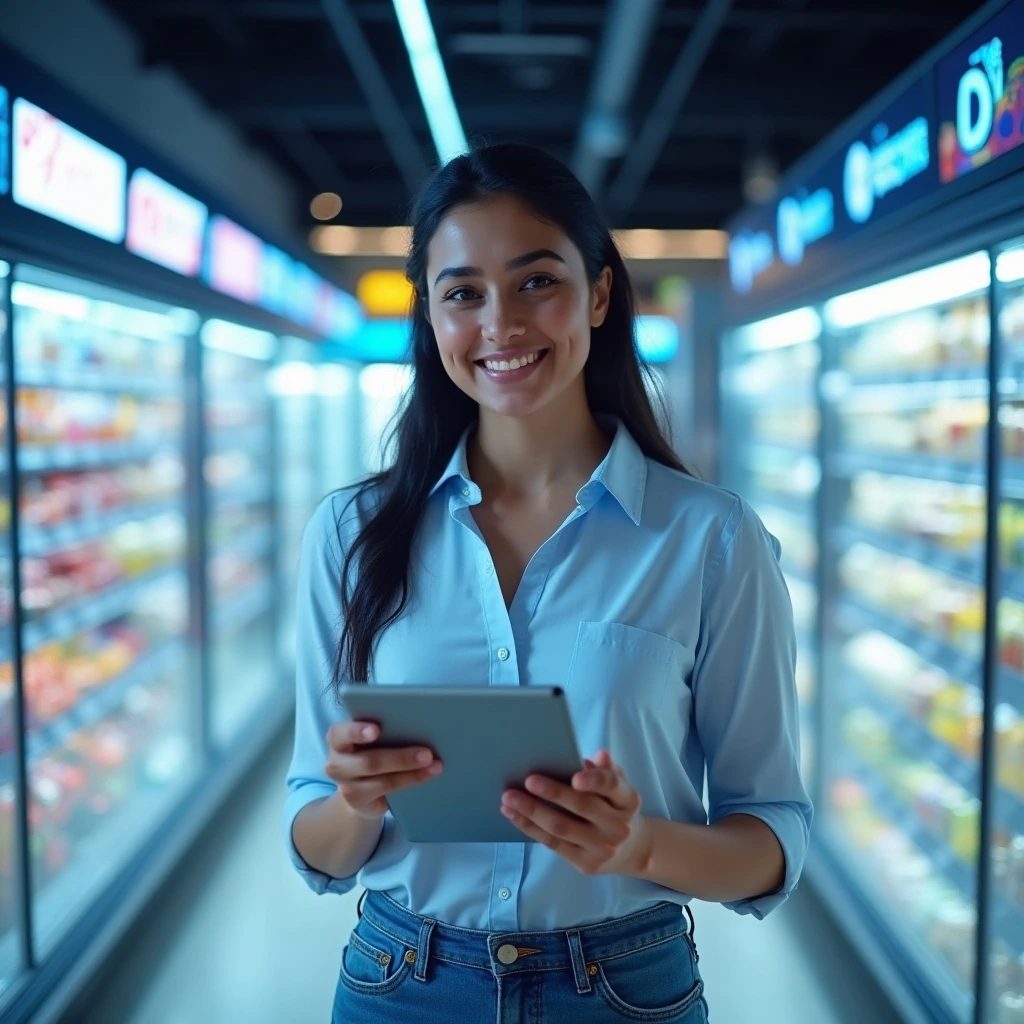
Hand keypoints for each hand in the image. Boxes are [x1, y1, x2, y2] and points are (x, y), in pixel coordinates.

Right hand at [324, 721, 442, 819]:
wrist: (357, 787)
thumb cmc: (369, 749)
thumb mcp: (368, 738)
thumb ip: (383, 728)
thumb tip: (419, 719)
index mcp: (338, 738)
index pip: (340, 733)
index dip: (357, 731)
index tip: (376, 730)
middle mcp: (337, 763)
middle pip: (369, 761)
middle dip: (400, 757)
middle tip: (427, 753)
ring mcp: (346, 787)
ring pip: (382, 780)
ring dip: (412, 773)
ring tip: (435, 765)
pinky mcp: (360, 802)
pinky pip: (388, 792)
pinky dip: (411, 781)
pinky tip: (427, 775)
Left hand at [501, 750, 650, 875]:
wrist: (631, 850)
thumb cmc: (615, 807)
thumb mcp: (619, 786)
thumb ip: (608, 770)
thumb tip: (599, 755)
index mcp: (628, 800)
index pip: (613, 786)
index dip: (595, 780)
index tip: (575, 776)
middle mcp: (619, 826)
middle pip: (582, 806)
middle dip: (553, 792)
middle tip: (528, 780)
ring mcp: (602, 848)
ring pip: (561, 827)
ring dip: (532, 811)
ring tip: (509, 798)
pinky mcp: (585, 864)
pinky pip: (553, 844)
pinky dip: (530, 828)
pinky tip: (514, 815)